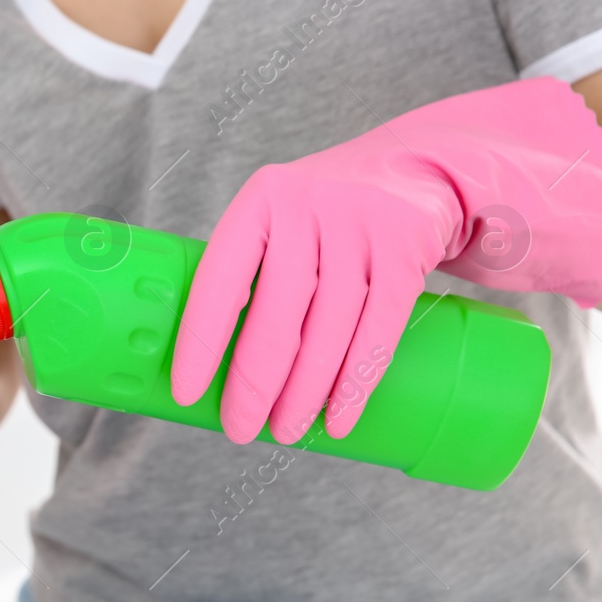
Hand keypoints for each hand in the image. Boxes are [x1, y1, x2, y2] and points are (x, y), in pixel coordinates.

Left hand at [171, 77, 601, 444]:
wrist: (413, 168)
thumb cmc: (319, 215)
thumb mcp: (277, 219)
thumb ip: (247, 273)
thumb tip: (207, 366)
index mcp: (259, 203)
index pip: (220, 282)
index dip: (201, 342)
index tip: (187, 393)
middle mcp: (307, 210)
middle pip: (276, 318)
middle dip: (254, 386)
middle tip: (239, 430)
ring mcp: (360, 229)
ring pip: (326, 333)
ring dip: (303, 395)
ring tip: (285, 433)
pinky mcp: (406, 251)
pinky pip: (377, 333)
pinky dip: (355, 385)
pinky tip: (337, 420)